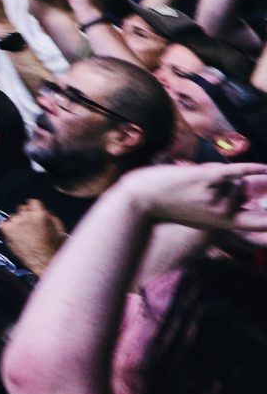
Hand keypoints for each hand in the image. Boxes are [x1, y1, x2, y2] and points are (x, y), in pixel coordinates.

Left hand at [0, 198, 68, 274]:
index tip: (33, 213)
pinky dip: (8, 229)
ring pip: (13, 217)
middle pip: (22, 208)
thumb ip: (51, 218)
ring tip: (24, 236)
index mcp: (40, 214)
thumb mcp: (59, 229)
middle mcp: (27, 216)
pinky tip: (15, 237)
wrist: (44, 263)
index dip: (33, 208)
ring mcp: (16, 222)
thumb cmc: (54, 249)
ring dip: (17, 223)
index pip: (32, 202)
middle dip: (25, 215)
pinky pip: (4, 224)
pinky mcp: (7, 230)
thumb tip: (45, 212)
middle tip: (29, 227)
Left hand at [115, 161, 266, 238]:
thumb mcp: (199, 218)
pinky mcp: (206, 177)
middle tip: (195, 191)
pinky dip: (253, 168)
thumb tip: (245, 196)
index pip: (261, 224)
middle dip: (227, 184)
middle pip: (243, 188)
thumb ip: (225, 212)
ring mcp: (216, 194)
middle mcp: (224, 212)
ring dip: (215, 174)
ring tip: (188, 185)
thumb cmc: (166, 208)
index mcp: (223, 225)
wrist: (138, 201)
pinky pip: (235, 170)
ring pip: (233, 177)